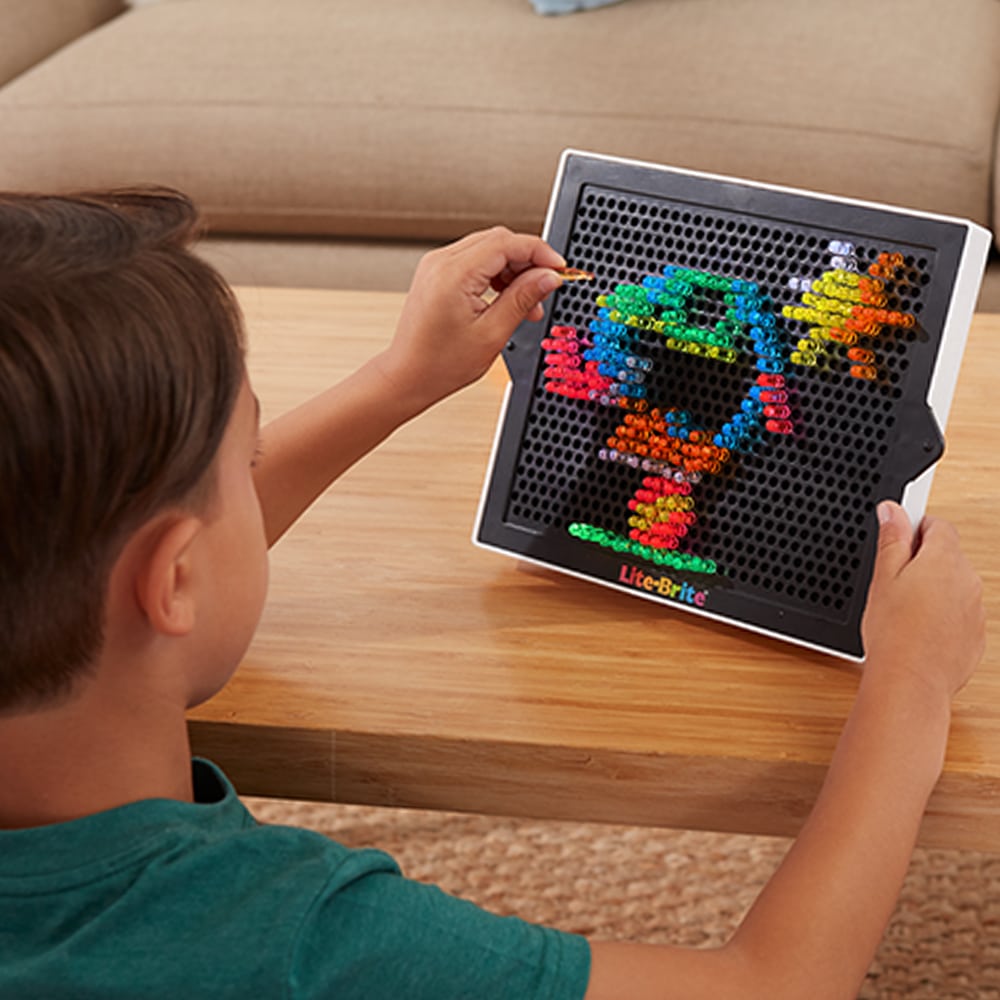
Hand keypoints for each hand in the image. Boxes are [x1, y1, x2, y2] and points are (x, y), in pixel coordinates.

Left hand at [375, 226, 565, 416]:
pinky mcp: (437, 274)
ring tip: (527, 304)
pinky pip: (475, 261)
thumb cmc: (440, 364)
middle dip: (528, 261)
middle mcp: (441, 262)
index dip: (540, 252)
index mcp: (454, 274)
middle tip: (546, 290)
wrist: (408, 377)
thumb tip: (549, 277)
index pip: (507, 242)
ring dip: (513, 270)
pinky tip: (508, 299)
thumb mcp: (492, 333)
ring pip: (489, 249)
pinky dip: (496, 274)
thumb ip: (523, 298)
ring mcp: (436, 266)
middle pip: (499, 241)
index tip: (559, 269)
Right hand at [861, 501, 983, 700]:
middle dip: (921, 562)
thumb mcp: (882, 576)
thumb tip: (893, 510)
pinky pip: (958, 613)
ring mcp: (975, 608)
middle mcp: (967, 580)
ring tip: (902, 610)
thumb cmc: (894, 633)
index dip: (913, 529)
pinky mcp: (975, 634)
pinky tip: (916, 628)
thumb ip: (892, 538)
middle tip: (892, 581)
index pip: (936, 524)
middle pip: (946, 555)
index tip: (896, 541)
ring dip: (932, 590)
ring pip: (952, 586)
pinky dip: (941, 616)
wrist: (910, 680)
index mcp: (944, 559)